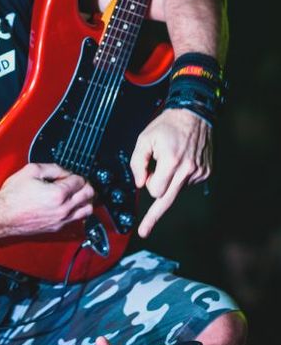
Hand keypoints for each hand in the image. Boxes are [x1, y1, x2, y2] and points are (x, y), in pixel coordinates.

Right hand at [0, 162, 94, 235]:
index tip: (71, 174)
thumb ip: (53, 168)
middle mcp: (63, 209)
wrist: (2, 216)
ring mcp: (61, 220)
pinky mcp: (56, 228)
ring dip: (86, 200)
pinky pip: (76, 220)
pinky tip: (71, 206)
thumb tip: (64, 171)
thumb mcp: (31, 171)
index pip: (80, 181)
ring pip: (87, 211)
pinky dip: (78, 211)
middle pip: (88, 195)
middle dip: (86, 186)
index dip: (76, 174)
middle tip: (80, 182)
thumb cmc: (12, 196)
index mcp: (58, 194)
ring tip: (80, 194)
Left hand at [130, 108, 211, 237]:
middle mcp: (188, 170)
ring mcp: (199, 172)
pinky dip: (180, 176)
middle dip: (154, 216)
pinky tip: (181, 160)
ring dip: (169, 180)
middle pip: (168, 200)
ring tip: (170, 159)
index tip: (142, 202)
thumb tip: (140, 184)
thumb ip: (138, 163)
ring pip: (176, 189)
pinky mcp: (206, 172)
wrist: (194, 114)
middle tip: (144, 231)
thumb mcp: (144, 139)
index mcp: (172, 161)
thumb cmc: (167, 125)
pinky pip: (187, 183)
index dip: (148, 185)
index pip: (156, 191)